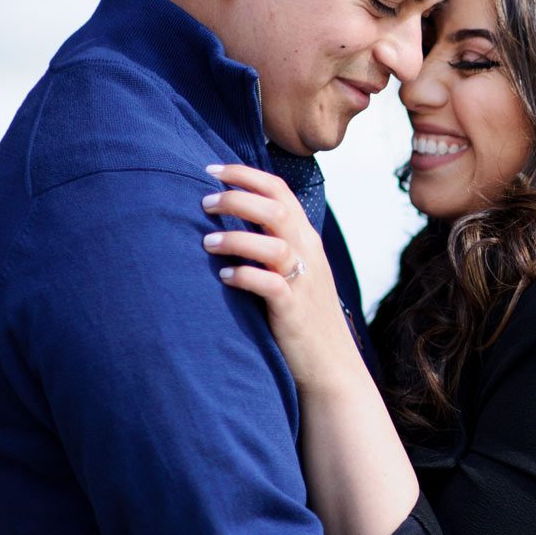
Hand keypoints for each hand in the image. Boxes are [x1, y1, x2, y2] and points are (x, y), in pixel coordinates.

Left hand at [200, 164, 355, 391]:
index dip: (245, 174)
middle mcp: (308, 254)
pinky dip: (244, 276)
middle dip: (236, 198)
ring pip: (273, 244)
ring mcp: (303, 281)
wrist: (332, 365)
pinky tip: (224, 278)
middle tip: (203, 202)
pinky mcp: (294, 310)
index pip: (280, 190)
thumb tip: (229, 220)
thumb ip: (272, 245)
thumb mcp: (295, 272)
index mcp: (306, 239)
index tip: (211, 169)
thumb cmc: (304, 317)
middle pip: (276, 208)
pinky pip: (270, 284)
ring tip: (207, 242)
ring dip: (236, 238)